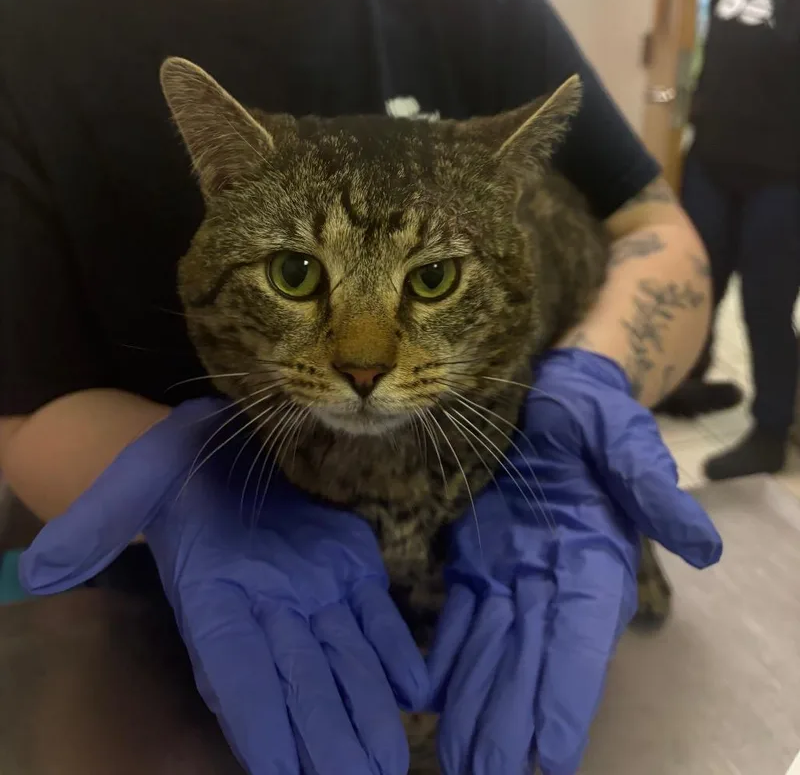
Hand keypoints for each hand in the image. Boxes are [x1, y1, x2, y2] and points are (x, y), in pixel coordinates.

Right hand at [20, 398, 427, 774]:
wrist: (227, 441)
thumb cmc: (177, 461)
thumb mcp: (136, 478)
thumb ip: (96, 522)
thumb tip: (38, 572)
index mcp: (214, 594)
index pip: (235, 669)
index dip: (256, 721)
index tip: (279, 772)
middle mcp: (269, 604)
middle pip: (299, 683)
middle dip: (325, 740)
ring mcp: (316, 585)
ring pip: (344, 659)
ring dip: (366, 713)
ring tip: (386, 765)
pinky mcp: (351, 561)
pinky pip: (376, 613)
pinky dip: (396, 650)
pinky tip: (415, 689)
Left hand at [428, 349, 721, 774]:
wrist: (550, 395)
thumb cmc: (595, 417)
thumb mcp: (627, 444)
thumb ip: (653, 490)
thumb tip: (702, 547)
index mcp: (596, 560)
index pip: (581, 637)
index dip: (566, 692)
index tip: (551, 753)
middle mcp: (554, 579)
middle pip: (531, 658)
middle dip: (510, 718)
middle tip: (486, 773)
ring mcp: (512, 571)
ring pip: (491, 647)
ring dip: (475, 701)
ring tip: (456, 755)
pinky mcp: (476, 556)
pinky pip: (461, 613)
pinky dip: (447, 654)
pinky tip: (428, 692)